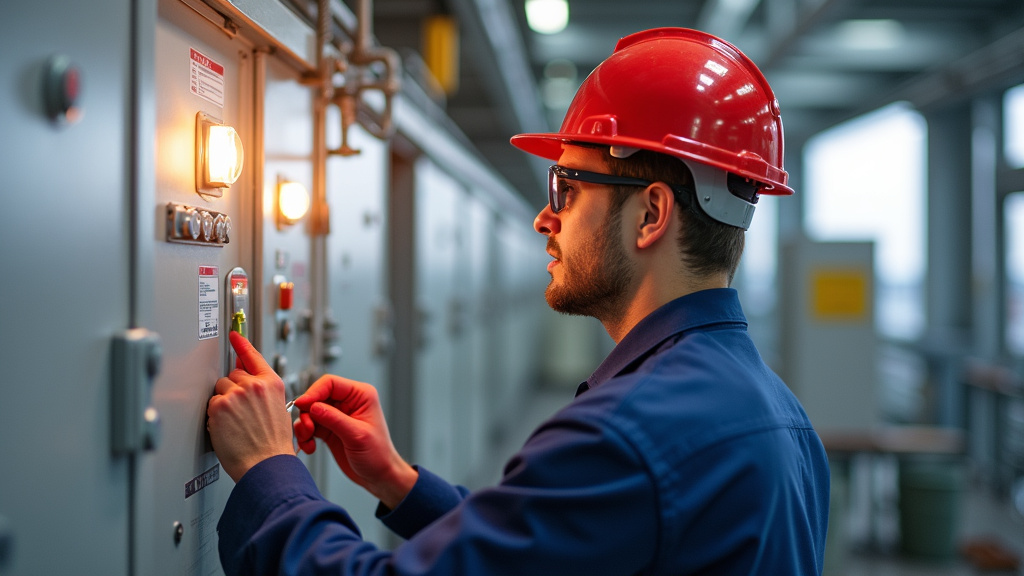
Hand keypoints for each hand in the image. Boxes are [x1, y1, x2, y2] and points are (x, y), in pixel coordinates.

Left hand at [207, 331, 295, 482]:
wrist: (266, 464)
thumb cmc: (273, 445)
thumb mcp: (278, 411)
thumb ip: (263, 392)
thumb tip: (247, 380)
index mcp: (272, 384)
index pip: (253, 356)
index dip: (241, 343)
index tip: (233, 333)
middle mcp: (254, 385)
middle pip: (232, 375)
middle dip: (232, 390)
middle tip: (240, 412)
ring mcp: (236, 394)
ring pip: (219, 390)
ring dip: (223, 404)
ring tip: (235, 424)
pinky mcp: (219, 405)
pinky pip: (211, 404)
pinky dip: (215, 417)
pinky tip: (228, 429)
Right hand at [293, 374, 417, 508]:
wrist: (378, 476)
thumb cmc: (378, 455)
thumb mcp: (356, 435)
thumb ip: (334, 419)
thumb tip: (313, 406)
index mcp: (360, 395)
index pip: (331, 383)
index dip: (314, 392)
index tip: (302, 405)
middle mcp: (348, 402)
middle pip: (317, 396)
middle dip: (307, 413)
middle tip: (307, 429)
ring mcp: (337, 416)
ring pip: (310, 412)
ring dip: (304, 426)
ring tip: (308, 439)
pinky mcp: (329, 429)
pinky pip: (310, 426)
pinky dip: (305, 435)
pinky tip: (311, 447)